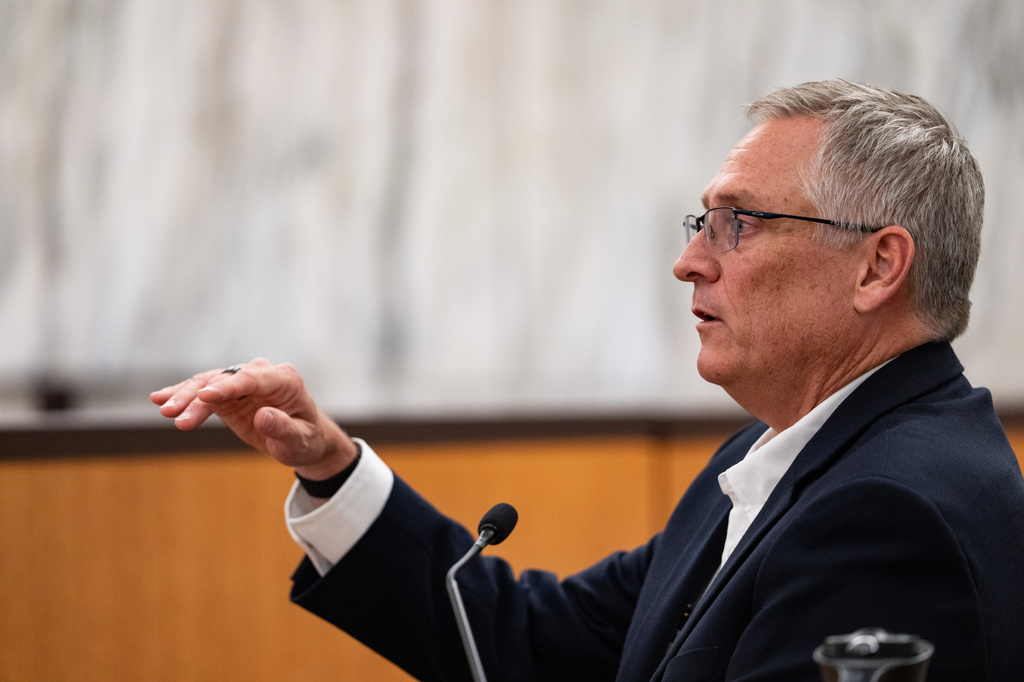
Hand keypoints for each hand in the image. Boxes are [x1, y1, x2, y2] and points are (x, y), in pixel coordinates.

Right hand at [149, 359, 357, 478]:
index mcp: (285, 379)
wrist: (304, 440)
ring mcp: (244, 381)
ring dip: (185, 397)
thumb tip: (263, 416)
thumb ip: (283, 429)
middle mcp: (263, 373)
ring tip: (165, 411)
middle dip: (198, 396)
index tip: (205, 396)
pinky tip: (159, 398)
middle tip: (173, 414)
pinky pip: (203, 392)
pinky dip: (183, 395)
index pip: (252, 378)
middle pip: (225, 379)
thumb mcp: (299, 441)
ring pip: (209, 383)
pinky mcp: (229, 393)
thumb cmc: (306, 440)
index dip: (227, 386)